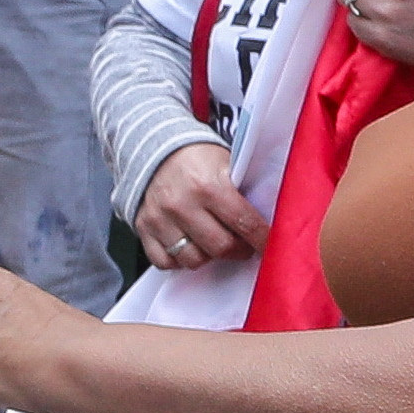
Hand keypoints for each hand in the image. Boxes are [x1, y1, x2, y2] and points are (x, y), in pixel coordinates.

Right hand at [132, 139, 272, 270]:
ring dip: (208, 256)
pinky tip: (189, 247)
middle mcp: (181, 205)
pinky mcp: (143, 228)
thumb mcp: (226, 165)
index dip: (262, 240)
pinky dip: (179, 260)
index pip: (244, 224)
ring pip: (193, 259)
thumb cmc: (197, 159)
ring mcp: (160, 219)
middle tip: (243, 245)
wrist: (154, 150)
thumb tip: (268, 221)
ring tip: (214, 244)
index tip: (270, 247)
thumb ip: (244, 192)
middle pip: (220, 247)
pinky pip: (164, 261)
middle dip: (238, 250)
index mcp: (208, 186)